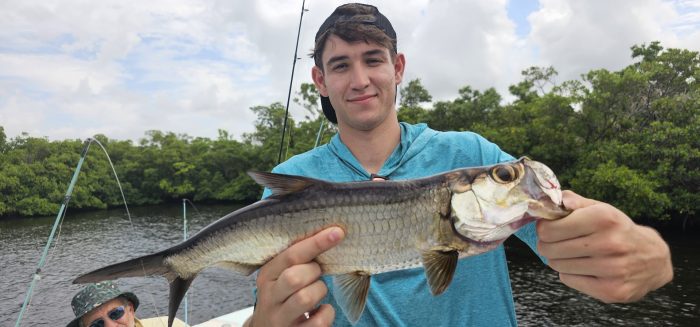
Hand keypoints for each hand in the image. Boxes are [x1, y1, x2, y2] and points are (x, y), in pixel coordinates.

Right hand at [245, 226, 344, 326]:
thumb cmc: (283, 296)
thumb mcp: (280, 276)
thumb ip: (297, 260)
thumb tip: (331, 234)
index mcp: (267, 276)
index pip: (290, 255)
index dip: (316, 243)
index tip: (337, 232)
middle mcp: (270, 298)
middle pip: (295, 277)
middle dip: (314, 272)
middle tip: (315, 274)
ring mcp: (281, 319)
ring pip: (305, 298)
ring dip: (319, 291)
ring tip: (316, 292)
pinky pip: (319, 322)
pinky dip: (327, 313)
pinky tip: (320, 310)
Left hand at [536, 190, 672, 302]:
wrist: (653, 259)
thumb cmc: (619, 231)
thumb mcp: (601, 209)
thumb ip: (575, 202)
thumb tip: (553, 200)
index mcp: (604, 219)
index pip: (550, 229)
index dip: (544, 229)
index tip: (548, 229)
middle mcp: (610, 243)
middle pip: (550, 249)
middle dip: (547, 245)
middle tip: (555, 243)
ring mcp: (612, 269)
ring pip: (558, 266)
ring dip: (558, 260)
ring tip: (571, 255)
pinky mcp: (611, 291)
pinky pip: (569, 281)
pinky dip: (569, 274)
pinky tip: (583, 268)